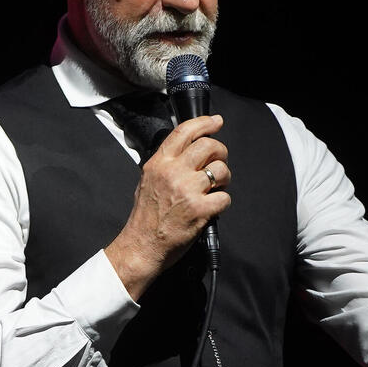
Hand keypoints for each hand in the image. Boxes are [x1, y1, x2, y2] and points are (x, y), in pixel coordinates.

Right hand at [106, 114, 230, 300]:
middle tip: (218, 162)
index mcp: (159, 163)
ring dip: (224, 178)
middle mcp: (173, 172)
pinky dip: (223, 202)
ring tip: (216, 188)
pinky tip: (213, 206)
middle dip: (220, 152)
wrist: (142, 245)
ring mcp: (187, 190)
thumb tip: (187, 151)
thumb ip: (166, 163)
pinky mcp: (200, 209)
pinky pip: (225, 197)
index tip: (216, 121)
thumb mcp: (147, 180)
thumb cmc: (145, 216)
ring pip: (221, 170)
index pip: (184, 131)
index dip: (205, 122)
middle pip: (209, 146)